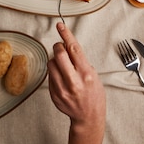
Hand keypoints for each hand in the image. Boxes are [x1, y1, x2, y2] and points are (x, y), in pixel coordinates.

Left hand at [47, 22, 104, 143]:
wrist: (88, 117)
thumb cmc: (94, 95)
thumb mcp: (93, 75)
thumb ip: (81, 62)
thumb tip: (68, 47)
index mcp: (86, 74)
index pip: (74, 49)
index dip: (66, 35)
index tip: (60, 25)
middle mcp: (74, 81)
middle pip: (59, 54)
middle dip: (58, 47)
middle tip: (60, 47)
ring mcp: (62, 89)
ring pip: (51, 63)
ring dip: (55, 60)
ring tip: (63, 66)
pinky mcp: (54, 94)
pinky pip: (49, 75)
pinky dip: (54, 72)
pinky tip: (62, 77)